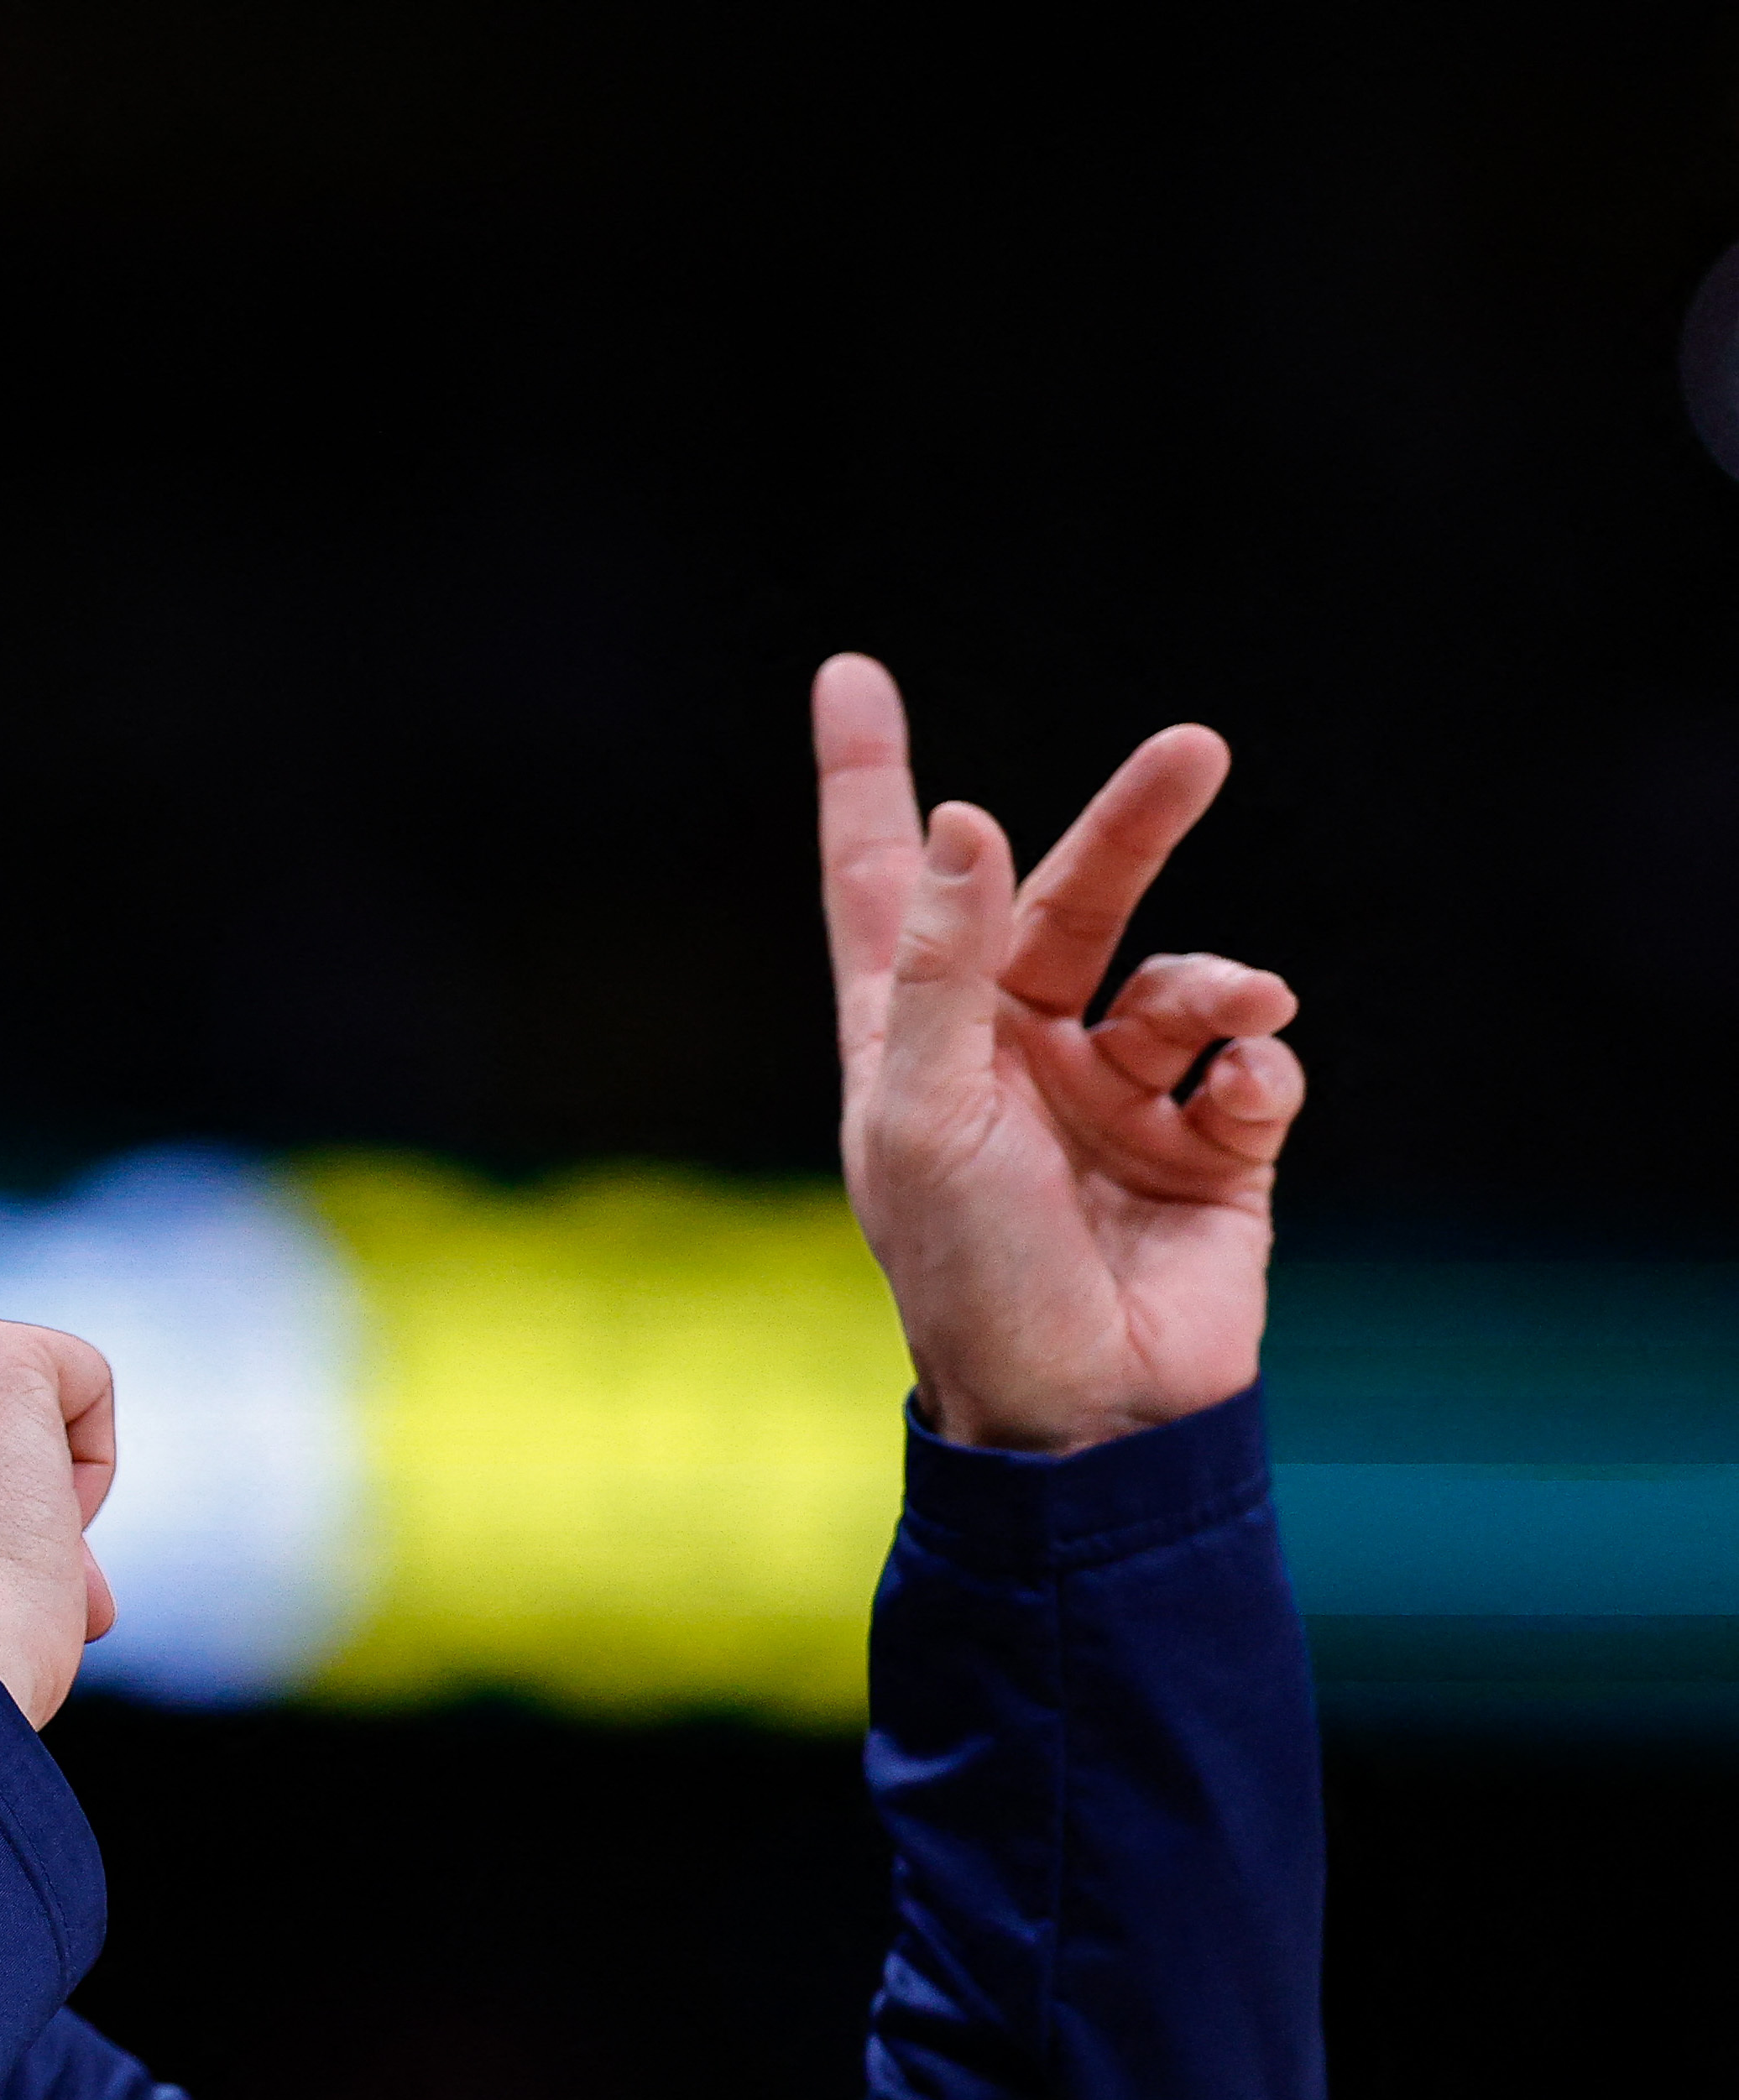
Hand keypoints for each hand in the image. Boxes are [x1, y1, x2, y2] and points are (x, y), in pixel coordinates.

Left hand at [814, 655, 1306, 1455]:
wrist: (1083, 1417)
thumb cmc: (969, 1275)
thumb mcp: (924, 1115)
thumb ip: (938, 966)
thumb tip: (958, 819)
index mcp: (914, 1043)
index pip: (879, 885)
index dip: (865, 782)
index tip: (848, 675)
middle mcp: (1013, 1055)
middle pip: (1070, 901)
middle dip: (1133, 827)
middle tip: (1195, 750)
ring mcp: (1114, 1099)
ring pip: (1180, 986)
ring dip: (1216, 987)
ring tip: (1239, 1012)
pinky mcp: (1211, 1150)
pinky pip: (1252, 1071)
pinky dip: (1258, 1070)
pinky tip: (1241, 1103)